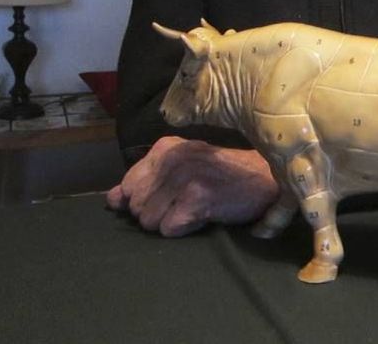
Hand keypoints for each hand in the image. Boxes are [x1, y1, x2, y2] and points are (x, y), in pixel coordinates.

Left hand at [106, 136, 278, 236]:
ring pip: (149, 221)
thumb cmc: (225, 175)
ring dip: (170, 223)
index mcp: (165, 148)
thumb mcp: (182, 168)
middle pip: (136, 206)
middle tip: (185, 204)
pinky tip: (203, 216)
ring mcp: (184, 179)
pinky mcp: (196, 200)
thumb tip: (111, 200)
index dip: (143, 199)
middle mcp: (171, 159)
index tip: (168, 198)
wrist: (266, 179)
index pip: (126, 185)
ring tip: (195, 209)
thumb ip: (145, 181)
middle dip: (156, 213)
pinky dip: (185, 229)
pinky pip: (168, 229)